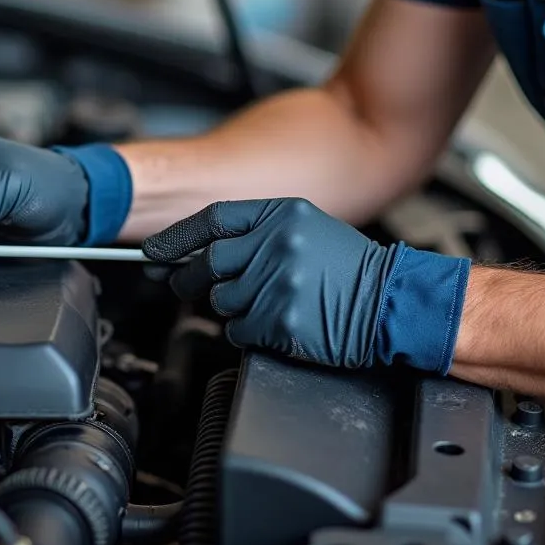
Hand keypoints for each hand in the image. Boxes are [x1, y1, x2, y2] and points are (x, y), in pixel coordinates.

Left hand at [142, 198, 469, 373]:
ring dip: (229, 305)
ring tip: (261, 302)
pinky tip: (273, 321)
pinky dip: (247, 329)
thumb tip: (200, 250)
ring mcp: (277, 284)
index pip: (210, 221)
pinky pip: (239, 329)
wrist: (391, 300)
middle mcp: (275, 245)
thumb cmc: (349, 266)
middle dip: (187, 278)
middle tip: (184, 283)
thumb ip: (254, 232)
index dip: (175, 238)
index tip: (153, 251)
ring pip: (221, 300)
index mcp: (279, 215)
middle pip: (206, 264)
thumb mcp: (305, 226)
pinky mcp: (280, 321)